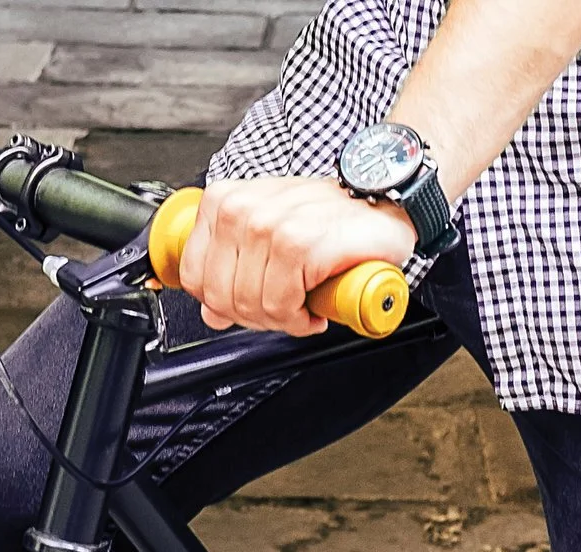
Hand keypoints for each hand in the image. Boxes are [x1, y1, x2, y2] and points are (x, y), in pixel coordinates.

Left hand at [178, 177, 416, 335]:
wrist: (385, 203)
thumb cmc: (330, 218)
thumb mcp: (270, 237)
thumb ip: (232, 270)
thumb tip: (212, 313)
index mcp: (224, 203)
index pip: (195, 277)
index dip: (222, 304)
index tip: (252, 303)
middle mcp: (241, 210)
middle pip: (220, 297)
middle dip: (253, 317)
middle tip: (284, 310)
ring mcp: (268, 225)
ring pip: (250, 305)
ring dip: (281, 320)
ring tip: (303, 306)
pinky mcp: (298, 244)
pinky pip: (281, 305)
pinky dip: (299, 319)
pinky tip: (315, 307)